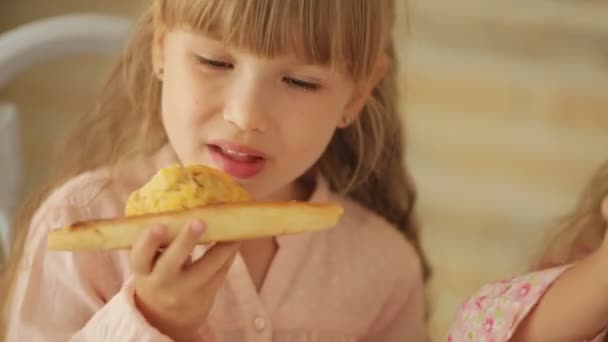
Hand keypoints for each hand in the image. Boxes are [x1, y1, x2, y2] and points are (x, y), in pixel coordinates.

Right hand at [130, 221, 238, 340]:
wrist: (167, 318)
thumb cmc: (158, 276)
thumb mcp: (149, 265)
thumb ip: (157, 244)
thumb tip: (178, 205)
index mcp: (144, 271)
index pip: (140, 257)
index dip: (148, 242)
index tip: (158, 225)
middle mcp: (162, 282)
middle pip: (172, 263)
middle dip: (185, 241)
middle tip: (198, 222)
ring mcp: (185, 291)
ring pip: (205, 268)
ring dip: (220, 247)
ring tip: (231, 228)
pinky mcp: (206, 294)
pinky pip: (221, 272)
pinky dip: (229, 254)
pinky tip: (236, 238)